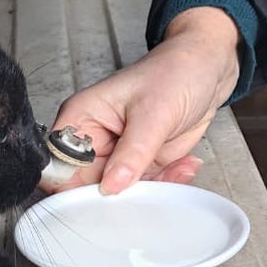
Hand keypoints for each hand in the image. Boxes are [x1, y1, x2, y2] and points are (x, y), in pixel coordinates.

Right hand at [40, 6, 241, 194]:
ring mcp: (117, 154)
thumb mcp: (154, 113)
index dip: (70, 187)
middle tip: (144, 190)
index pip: (59, 164)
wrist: (208, 70)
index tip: (100, 197)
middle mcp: (93, 139)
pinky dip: (166, 182)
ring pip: (118, 193)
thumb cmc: (175, 72)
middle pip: (86, 186)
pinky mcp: (139, 164)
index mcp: (81, 118)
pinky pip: (144, 188)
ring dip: (149, 188)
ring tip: (173, 167)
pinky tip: (182, 164)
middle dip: (117, 195)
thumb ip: (132, 153)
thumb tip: (110, 186)